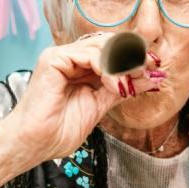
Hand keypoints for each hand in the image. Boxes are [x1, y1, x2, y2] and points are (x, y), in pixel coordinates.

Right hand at [6, 32, 163, 164]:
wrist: (34, 144)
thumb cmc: (57, 131)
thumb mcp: (99, 106)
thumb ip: (119, 90)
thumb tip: (148, 79)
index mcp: (79, 68)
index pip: (111, 51)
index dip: (133, 57)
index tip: (154, 68)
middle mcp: (69, 58)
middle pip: (108, 43)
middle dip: (131, 56)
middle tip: (147, 70)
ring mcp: (61, 57)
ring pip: (101, 46)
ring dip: (121, 64)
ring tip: (128, 83)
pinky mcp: (54, 59)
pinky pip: (87, 53)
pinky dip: (106, 67)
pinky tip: (111, 84)